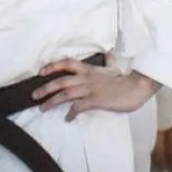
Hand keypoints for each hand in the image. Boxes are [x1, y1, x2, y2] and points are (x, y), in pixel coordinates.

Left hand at [33, 57, 159, 119]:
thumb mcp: (115, 67)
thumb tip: (109, 52)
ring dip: (52, 101)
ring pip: (65, 93)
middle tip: (34, 95)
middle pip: (61, 80)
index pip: (67, 63)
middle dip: (46, 88)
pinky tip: (67, 119)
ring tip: (43, 108)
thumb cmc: (126, 79)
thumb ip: (109, 61)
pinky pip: (78, 107)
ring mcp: (90, 89)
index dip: (53, 66)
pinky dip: (71, 113)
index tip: (41, 71)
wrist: (137, 86)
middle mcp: (87, 78)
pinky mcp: (95, 100)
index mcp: (90, 69)